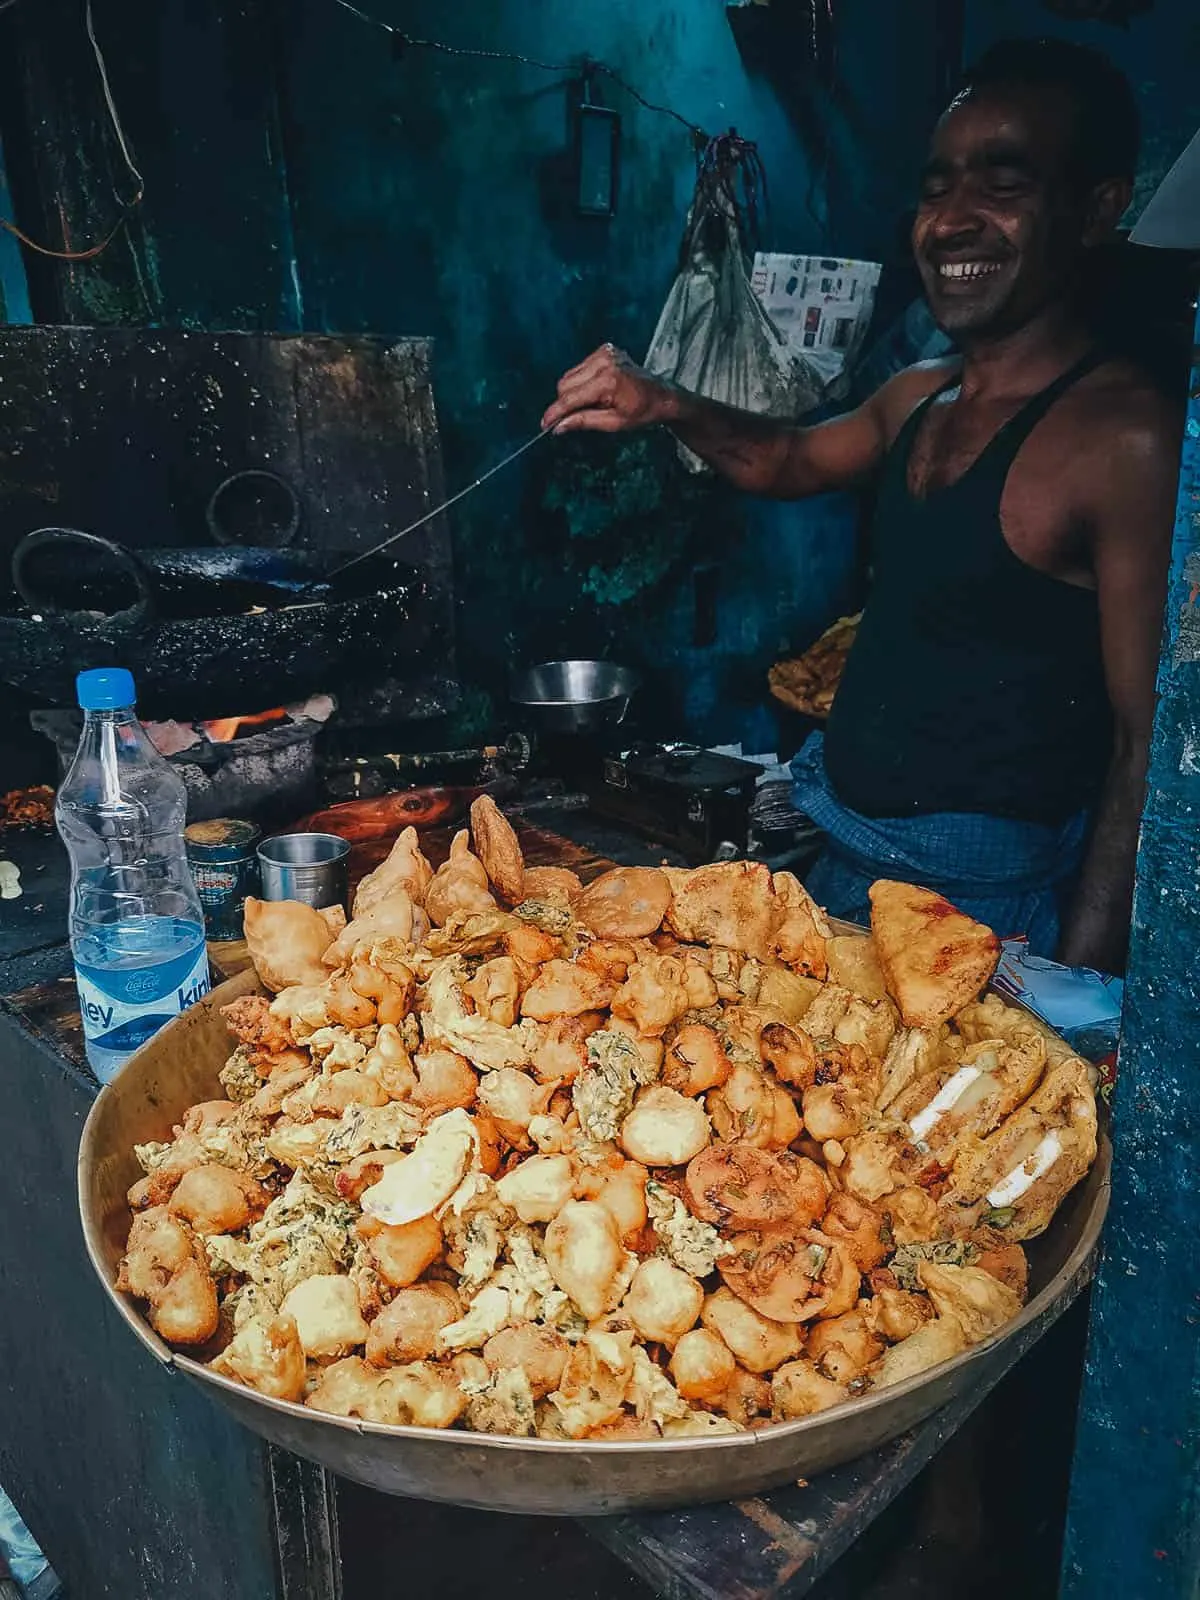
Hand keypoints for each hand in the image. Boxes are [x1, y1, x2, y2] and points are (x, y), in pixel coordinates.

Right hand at [541, 344, 675, 434]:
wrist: (663, 396)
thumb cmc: (643, 412)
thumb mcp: (614, 423)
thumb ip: (584, 421)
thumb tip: (559, 426)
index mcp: (608, 381)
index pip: (571, 398)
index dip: (555, 412)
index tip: (544, 424)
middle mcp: (605, 362)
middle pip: (565, 384)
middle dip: (565, 403)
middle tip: (574, 418)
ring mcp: (606, 353)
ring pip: (570, 376)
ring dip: (574, 392)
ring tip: (594, 402)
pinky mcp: (606, 350)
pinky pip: (581, 368)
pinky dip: (583, 381)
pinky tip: (598, 390)